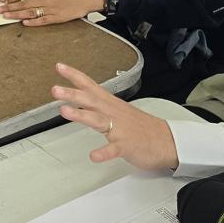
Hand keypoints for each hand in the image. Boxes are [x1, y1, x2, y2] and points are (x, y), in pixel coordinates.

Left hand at [0, 0, 104, 25]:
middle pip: (23, 3)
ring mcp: (51, 8)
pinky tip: (24, 23)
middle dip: (9, 7)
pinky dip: (33, 22)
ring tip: (6, 17)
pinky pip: (43, 20)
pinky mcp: (58, 17)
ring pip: (30, 12)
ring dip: (16, 14)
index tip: (4, 1)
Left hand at [51, 62, 178, 170]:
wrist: (168, 141)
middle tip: (55, 90)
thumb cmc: (142, 127)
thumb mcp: (119, 110)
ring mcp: (120, 129)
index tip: (59, 66)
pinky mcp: (126, 146)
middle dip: (72, 94)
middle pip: (90, 100)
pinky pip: (113, 150)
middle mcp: (113, 113)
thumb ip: (100, 105)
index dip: (74, 76)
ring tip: (64, 111)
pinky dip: (103, 153)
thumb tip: (81, 100)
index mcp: (110, 104)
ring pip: (98, 120)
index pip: (90, 85)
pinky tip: (94, 156)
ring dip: (81, 114)